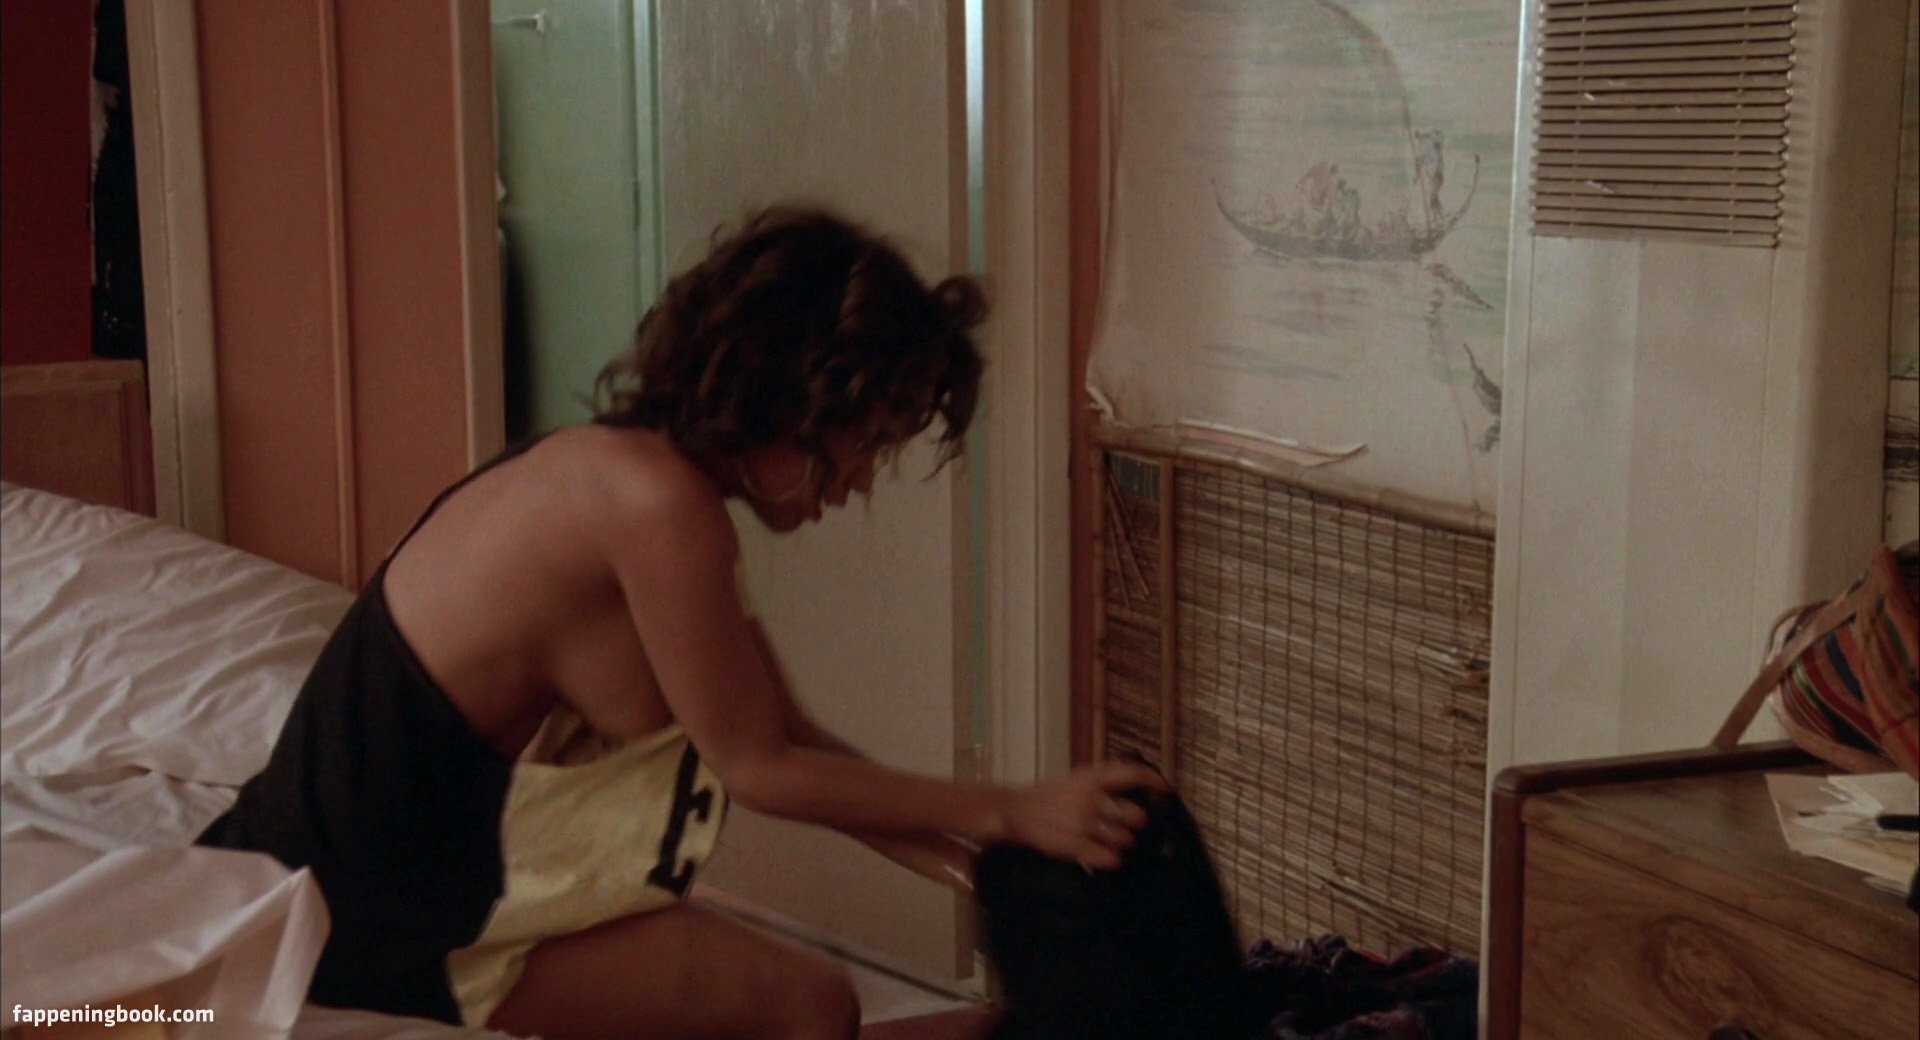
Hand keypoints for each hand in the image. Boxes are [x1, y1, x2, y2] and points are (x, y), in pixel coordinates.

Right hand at [1002, 760, 1165, 869]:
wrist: (1015, 810)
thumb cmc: (1051, 795)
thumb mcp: (1077, 778)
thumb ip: (1105, 781)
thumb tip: (1140, 784)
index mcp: (1091, 777)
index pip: (1132, 774)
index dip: (1154, 782)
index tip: (1165, 791)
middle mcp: (1089, 798)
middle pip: (1135, 815)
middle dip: (1137, 822)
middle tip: (1132, 825)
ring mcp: (1081, 823)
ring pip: (1124, 839)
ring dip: (1124, 841)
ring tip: (1116, 840)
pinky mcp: (1073, 846)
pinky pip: (1107, 857)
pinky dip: (1112, 858)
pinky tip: (1110, 856)